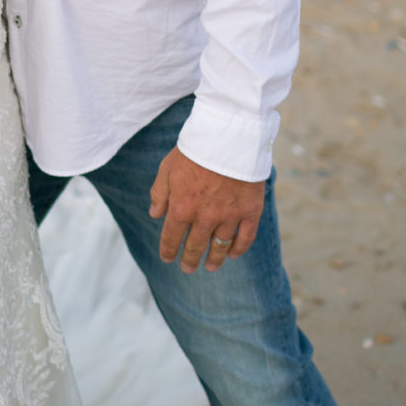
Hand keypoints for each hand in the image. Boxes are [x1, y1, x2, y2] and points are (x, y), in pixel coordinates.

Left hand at [149, 148, 264, 273]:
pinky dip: (239, 248)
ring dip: (215, 260)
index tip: (167, 258)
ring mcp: (229, 216)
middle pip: (195, 246)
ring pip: (220, 246)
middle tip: (188, 269)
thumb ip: (159, 194)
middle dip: (189, 260)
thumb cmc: (194, 150)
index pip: (171, 237)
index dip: (168, 250)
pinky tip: (233, 254)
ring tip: (211, 267)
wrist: (228, 137)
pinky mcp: (250, 211)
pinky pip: (245, 237)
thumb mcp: (167, 168)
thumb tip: (155, 214)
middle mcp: (205, 218)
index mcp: (182, 208)